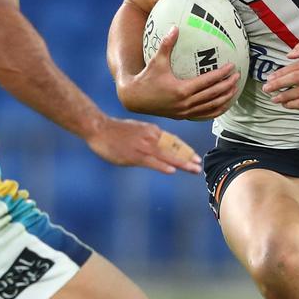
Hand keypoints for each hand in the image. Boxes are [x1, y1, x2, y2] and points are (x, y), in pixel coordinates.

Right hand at [85, 115, 201, 173]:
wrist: (99, 128)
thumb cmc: (115, 130)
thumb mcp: (138, 130)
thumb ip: (150, 137)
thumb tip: (159, 145)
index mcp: (153, 131)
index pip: (173, 141)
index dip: (185, 149)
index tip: (195, 156)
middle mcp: (152, 137)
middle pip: (174, 148)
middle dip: (188, 157)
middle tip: (199, 165)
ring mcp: (144, 146)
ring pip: (167, 155)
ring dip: (182, 163)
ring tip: (194, 169)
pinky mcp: (135, 155)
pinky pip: (152, 161)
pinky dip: (163, 165)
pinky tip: (172, 170)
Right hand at [116, 26, 240, 119]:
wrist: (135, 99)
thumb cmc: (146, 78)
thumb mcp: (156, 61)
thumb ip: (167, 44)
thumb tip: (175, 27)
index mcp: (181, 90)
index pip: (208, 81)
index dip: (221, 74)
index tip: (232, 67)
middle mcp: (185, 103)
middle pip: (213, 95)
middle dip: (228, 85)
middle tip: (238, 76)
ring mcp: (185, 112)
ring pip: (211, 107)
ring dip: (225, 98)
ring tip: (235, 90)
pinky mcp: (183, 117)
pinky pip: (204, 115)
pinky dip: (216, 110)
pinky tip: (223, 104)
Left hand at [262, 42, 298, 111]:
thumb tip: (289, 55)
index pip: (297, 66)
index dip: (281, 73)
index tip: (270, 78)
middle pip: (297, 78)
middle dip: (279, 84)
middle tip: (267, 89)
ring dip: (285, 96)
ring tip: (274, 98)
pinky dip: (295, 104)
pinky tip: (286, 104)